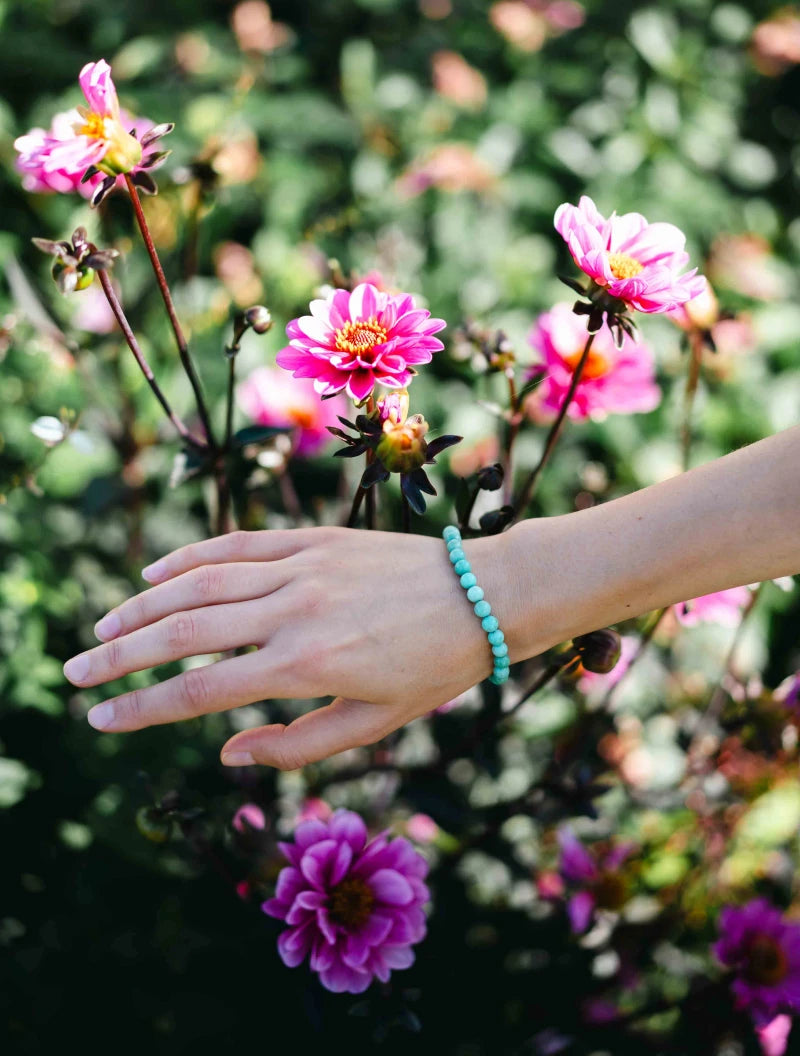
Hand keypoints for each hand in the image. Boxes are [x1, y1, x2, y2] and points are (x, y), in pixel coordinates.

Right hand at [64, 526, 526, 769]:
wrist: (483, 595)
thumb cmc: (434, 669)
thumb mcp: (374, 724)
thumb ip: (295, 744)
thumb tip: (227, 753)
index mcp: (306, 665)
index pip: (200, 691)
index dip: (142, 707)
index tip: (101, 719)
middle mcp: (293, 611)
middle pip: (182, 633)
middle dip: (120, 656)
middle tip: (77, 673)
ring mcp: (300, 567)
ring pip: (199, 584)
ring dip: (143, 606)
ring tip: (103, 629)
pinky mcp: (312, 539)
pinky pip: (237, 545)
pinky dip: (191, 558)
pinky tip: (157, 574)